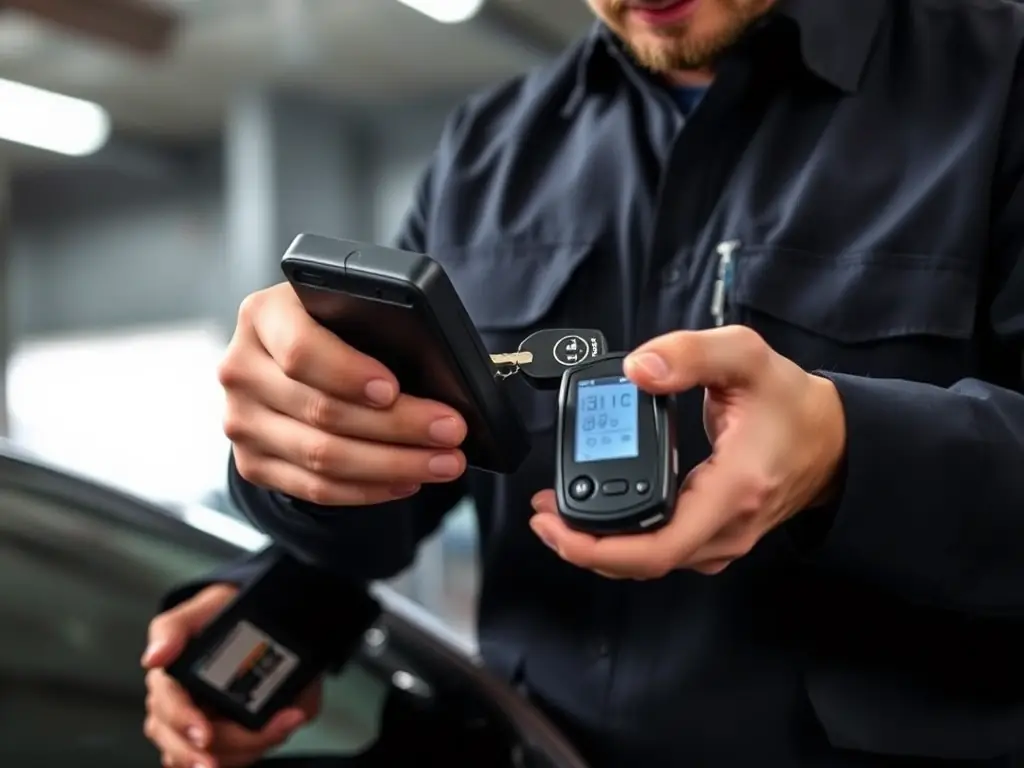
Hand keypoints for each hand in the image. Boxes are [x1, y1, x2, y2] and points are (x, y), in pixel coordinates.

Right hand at [142, 584, 321, 767]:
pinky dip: (251, 752)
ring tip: (283, 723)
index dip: (184, 722)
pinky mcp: (226, 738)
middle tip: (238, 752)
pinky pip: (229, 759)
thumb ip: (173, 628)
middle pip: (180, 745)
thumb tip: (154, 657)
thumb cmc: (223, 615)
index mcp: (169, 679)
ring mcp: (200, 728)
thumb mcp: (202, 608)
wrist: (260, 617)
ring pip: (206, 758)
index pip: (167, 707)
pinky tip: (279, 729)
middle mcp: (179, 709)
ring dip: (243, 750)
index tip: (205, 733)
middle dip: (204, 756)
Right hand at [220, 283, 467, 505]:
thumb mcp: (346, 311)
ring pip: (321, 457)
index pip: (301, 351)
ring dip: (393, 464)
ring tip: (444, 463)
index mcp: (264, 317)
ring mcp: (241, 420)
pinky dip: (368, 489)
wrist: (284, 360)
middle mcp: (241, 369)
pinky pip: (314, 488)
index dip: (348, 374)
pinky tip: (407, 480)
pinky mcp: (252, 462)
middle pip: (322, 410)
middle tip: (451, 430)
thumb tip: (437, 377)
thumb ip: (374, 329)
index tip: (393, 389)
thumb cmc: (332, 329)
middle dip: (399, 425)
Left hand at [530, 326, 845, 578]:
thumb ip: (689, 355)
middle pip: (642, 563)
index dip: (597, 549)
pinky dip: (623, 541)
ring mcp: (722, 539)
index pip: (657, 549)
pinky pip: (662, 550)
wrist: (835, 440)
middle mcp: (725, 528)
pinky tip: (598, 517)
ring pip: (650, 562)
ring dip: (599, 546)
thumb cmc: (793, 404)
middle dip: (582, 546)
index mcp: (730, 492)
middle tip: (542, 513)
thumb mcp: (746, 358)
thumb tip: (638, 370)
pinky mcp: (716, 536)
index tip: (556, 526)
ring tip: (558, 515)